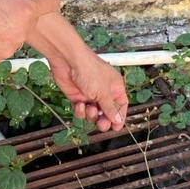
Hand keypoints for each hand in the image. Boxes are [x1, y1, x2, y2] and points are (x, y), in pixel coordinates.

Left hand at [26, 11, 126, 130]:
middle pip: (107, 112)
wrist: (68, 61)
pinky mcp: (77, 96)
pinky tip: (80, 105)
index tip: (116, 127)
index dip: (119, 117)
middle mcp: (103, 91)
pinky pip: (81, 110)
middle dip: (104, 120)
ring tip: (89, 108)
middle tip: (101, 124)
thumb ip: (110, 108)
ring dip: (91, 115)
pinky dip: (80, 111)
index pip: (121, 105)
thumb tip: (118, 119)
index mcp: (115, 87)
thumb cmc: (89, 69)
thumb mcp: (103, 92)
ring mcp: (90, 94)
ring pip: (93, 114)